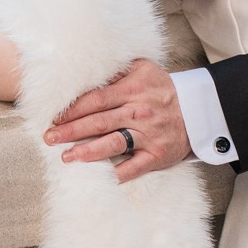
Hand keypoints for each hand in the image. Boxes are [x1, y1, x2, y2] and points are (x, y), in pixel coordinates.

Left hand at [42, 57, 190, 181]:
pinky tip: (100, 178)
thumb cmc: (163, 90)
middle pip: (99, 122)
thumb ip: (116, 71)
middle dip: (71, 131)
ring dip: (88, 152)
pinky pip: (134, 167)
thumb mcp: (143, 70)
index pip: (96, 99)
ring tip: (67, 157)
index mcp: (133, 89)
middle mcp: (139, 112)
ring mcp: (148, 135)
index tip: (53, 117)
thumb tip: (84, 71)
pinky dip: (117, 175)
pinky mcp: (157, 155)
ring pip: (113, 144)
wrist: (199, 110)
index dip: (72, 110)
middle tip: (49, 138)